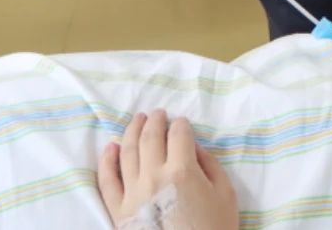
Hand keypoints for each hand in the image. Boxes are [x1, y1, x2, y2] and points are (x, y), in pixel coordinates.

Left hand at [99, 109, 237, 229]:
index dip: (181, 125)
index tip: (182, 123)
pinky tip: (110, 147)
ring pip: (126, 152)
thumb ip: (210, 165)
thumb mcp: (225, 195)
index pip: (179, 135)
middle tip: (158, 113)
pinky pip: (106, 180)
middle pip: (150, 138)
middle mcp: (154, 177)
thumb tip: (192, 148)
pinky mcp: (118, 210)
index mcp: (182, 171)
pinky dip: (106, 161)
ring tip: (137, 120)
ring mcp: (132, 193)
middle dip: (156, 121)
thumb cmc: (213, 229)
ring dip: (132, 131)